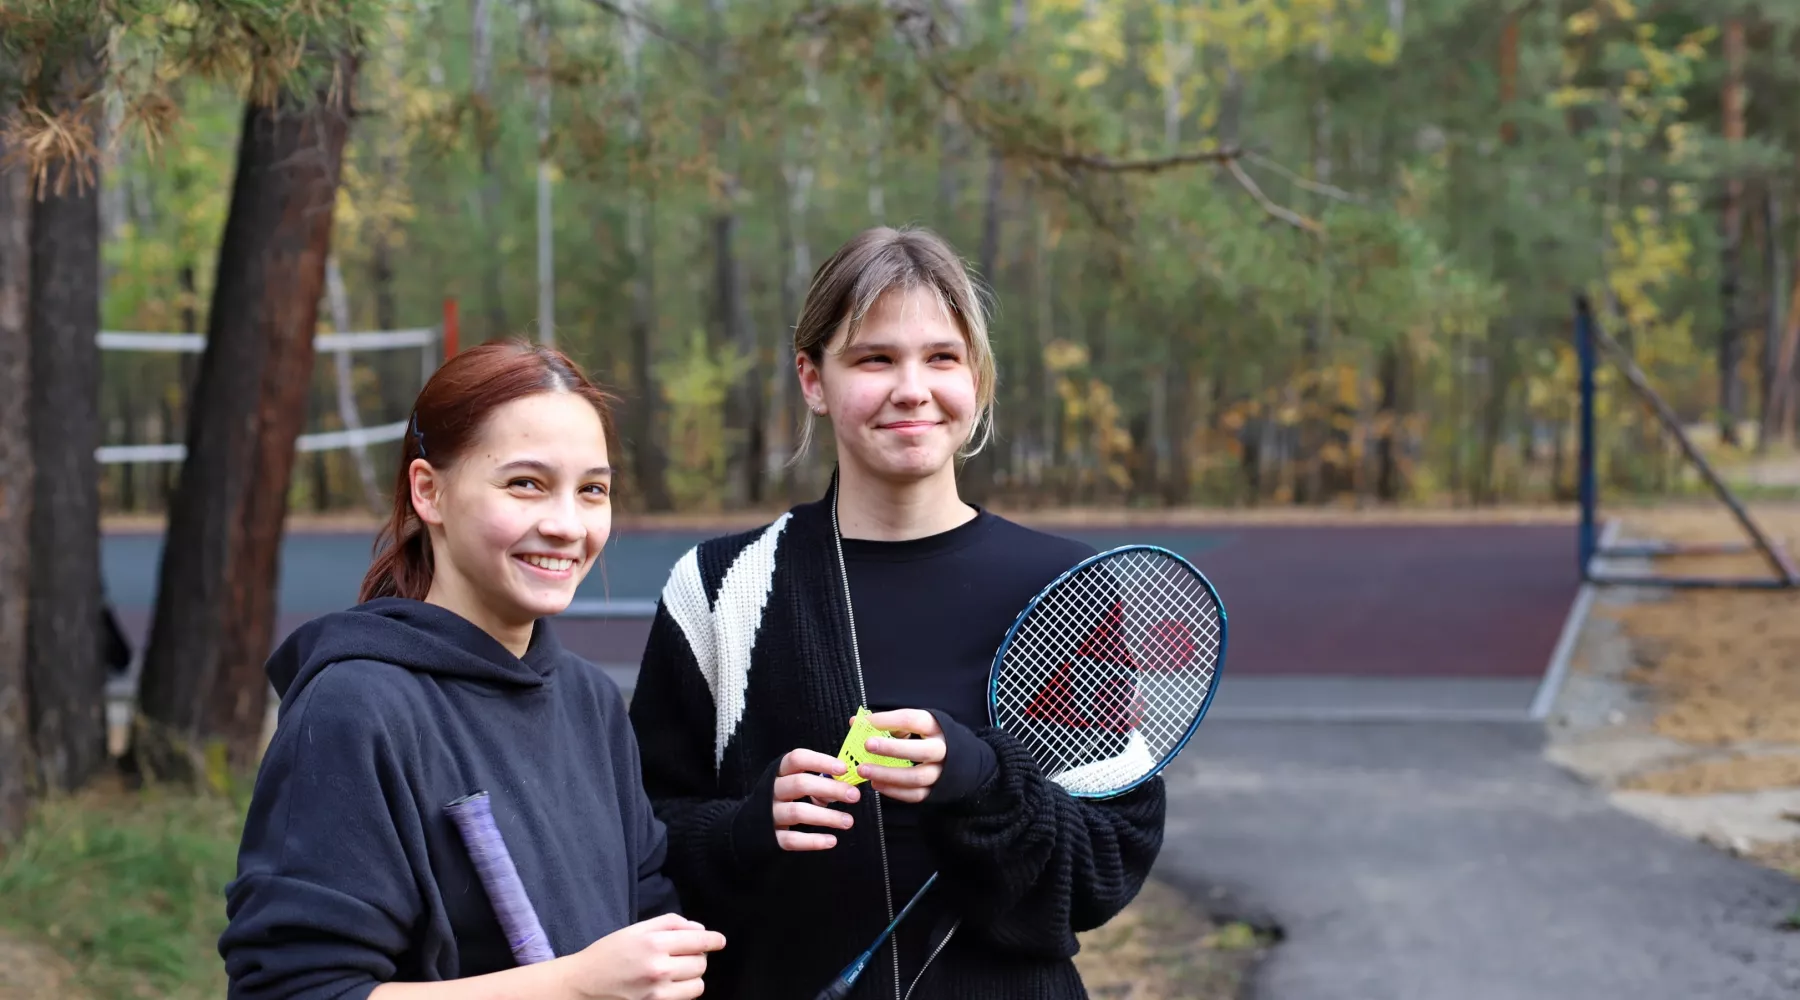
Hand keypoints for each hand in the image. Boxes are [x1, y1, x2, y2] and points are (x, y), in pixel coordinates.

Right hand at [561, 912, 725, 999]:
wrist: (583, 985)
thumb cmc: (608, 954)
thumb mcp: (636, 929)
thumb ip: (670, 923)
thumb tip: (699, 929)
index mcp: (653, 943)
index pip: (699, 942)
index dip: (714, 940)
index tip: (719, 941)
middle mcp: (658, 969)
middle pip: (701, 964)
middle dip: (697, 958)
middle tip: (683, 956)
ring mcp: (657, 994)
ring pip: (698, 986)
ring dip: (692, 978)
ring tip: (676, 973)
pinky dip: (682, 993)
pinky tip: (669, 986)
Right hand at [773, 748, 858, 850]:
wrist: (749, 825)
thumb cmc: (782, 799)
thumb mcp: (793, 783)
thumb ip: (816, 781)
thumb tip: (845, 784)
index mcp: (778, 773)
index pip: (797, 759)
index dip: (820, 761)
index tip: (843, 768)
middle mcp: (772, 790)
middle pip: (800, 784)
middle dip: (830, 789)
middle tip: (854, 795)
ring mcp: (770, 814)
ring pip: (797, 812)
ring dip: (826, 816)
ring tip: (848, 821)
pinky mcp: (771, 837)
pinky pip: (792, 839)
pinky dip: (813, 841)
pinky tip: (831, 841)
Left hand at [859, 710, 945, 803]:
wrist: (955, 759)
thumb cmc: (924, 737)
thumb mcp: (912, 725)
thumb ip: (886, 723)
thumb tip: (855, 722)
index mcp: (934, 727)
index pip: (912, 720)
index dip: (887, 721)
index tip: (864, 723)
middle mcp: (942, 750)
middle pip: (920, 751)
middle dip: (891, 749)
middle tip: (866, 745)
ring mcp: (940, 773)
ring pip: (916, 777)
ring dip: (887, 774)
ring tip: (864, 770)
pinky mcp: (935, 791)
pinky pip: (914, 795)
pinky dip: (893, 791)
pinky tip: (876, 784)